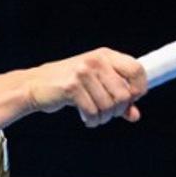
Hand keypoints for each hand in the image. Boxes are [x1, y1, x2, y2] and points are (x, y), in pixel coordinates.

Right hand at [27, 48, 147, 126]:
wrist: (36, 85)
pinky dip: (92, 121)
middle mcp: (96, 61)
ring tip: (95, 116)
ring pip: (109, 106)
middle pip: (124, 94)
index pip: (137, 69)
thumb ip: (117, 97)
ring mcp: (83, 72)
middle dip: (118, 110)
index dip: (139, 89)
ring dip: (104, 118)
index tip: (131, 100)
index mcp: (106, 55)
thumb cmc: (69, 84)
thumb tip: (134, 115)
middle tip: (108, 113)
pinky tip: (87, 118)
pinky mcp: (72, 87)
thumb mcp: (96, 85)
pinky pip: (93, 111)